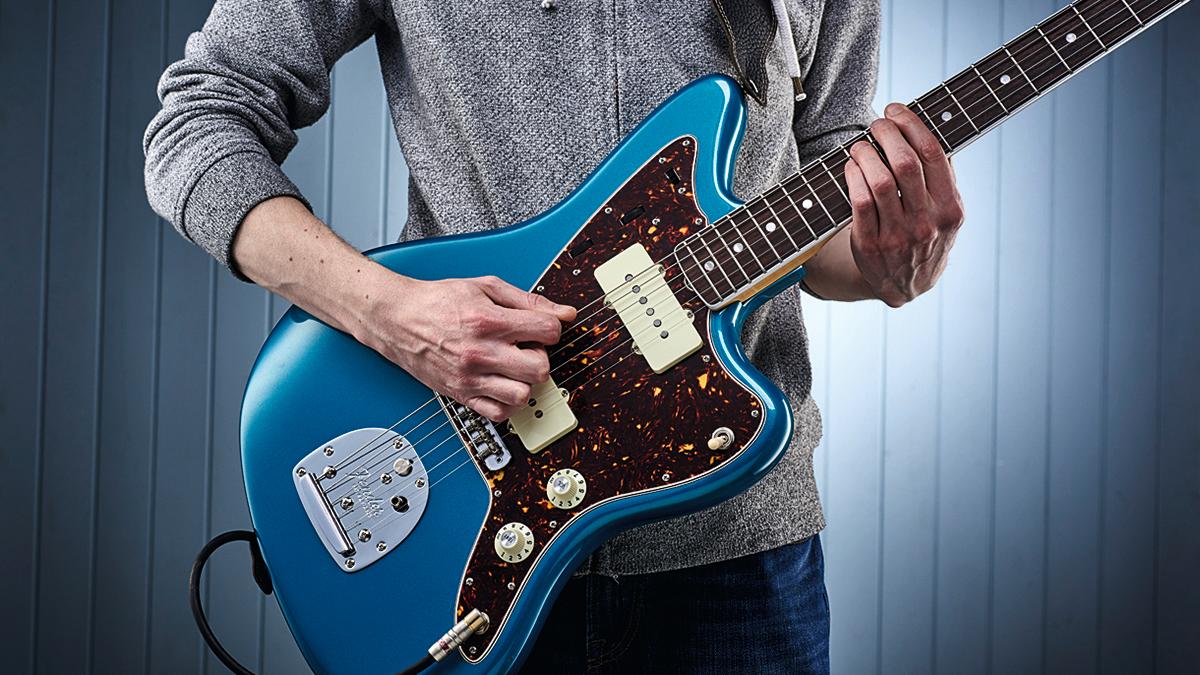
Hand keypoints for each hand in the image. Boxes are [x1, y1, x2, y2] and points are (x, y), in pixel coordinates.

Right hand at [357, 274, 576, 420]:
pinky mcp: (461, 394)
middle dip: (541, 356)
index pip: (548, 332)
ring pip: (522, 395)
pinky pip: (499, 414)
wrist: (397, 318)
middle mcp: (481, 352)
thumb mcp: (485, 287)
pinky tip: (502, 384)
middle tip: (527, 348)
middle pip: (540, 368)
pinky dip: (507, 402)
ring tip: (514, 367)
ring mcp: (470, 377)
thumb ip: (528, 299)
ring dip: (525, 382)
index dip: (551, 328)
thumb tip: (564, 312)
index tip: (541, 327)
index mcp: (489, 321)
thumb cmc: (438, 301)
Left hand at [843, 103, 964, 306]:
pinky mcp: (870, 245)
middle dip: (887, 134)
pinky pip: (859, 203)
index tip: (897, 110)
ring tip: (861, 145)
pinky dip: (853, 177)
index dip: (912, 125)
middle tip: (877, 124)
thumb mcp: (946, 212)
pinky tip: (851, 167)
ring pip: (880, 182)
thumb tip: (928, 129)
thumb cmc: (925, 236)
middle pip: (905, 163)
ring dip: (866, 154)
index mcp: (950, 209)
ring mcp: (898, 236)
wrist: (907, 285)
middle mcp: (927, 222)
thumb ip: (942, 178)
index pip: (933, 154)